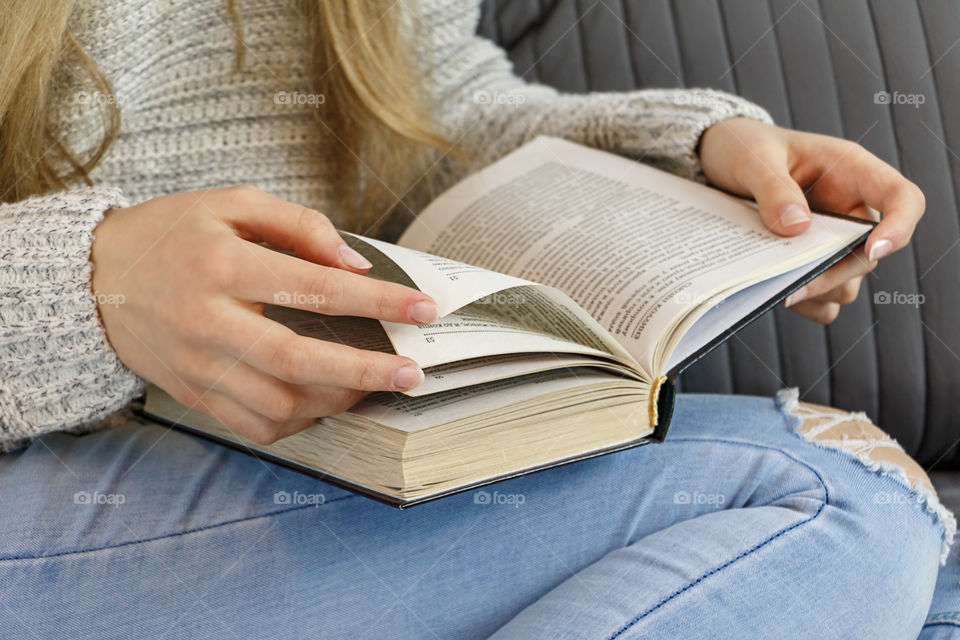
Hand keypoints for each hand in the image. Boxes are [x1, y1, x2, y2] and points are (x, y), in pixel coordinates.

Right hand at [92, 185, 438, 443]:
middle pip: (299, 360)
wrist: (96, 279)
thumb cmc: (174, 233)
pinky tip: (324, 401)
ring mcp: (198, 366)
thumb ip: (299, 226)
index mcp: (222, 266)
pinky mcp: (193, 394)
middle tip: (413, 373)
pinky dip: (299, 421)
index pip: (315, 289)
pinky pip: (255, 425)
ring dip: (338, 399)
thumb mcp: (231, 203)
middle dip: (365, 370)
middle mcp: (209, 322)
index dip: (377, 302)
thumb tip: (356, 266)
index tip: (423, 310)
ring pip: (280, 401)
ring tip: (373, 384)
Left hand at [699, 117, 924, 323]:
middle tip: (792, 289)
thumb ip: (772, 187)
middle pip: (868, 255)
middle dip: (835, 275)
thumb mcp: (752, 157)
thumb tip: (797, 226)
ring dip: (818, 292)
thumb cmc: (744, 147)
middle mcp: (848, 208)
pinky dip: (805, 303)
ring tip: (776, 291)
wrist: (715, 161)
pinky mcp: (810, 262)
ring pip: (847, 282)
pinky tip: (774, 296)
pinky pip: (823, 297)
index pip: (903, 198)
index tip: (874, 249)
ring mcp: (831, 239)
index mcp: (851, 171)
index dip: (899, 226)